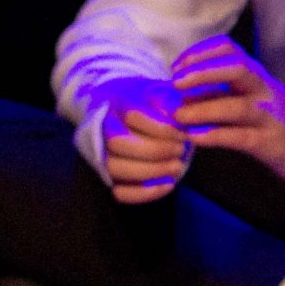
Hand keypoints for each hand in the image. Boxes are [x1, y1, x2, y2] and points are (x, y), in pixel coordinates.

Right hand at [98, 75, 191, 203]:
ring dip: (151, 171)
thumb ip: (170, 100)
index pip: (132, 115)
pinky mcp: (109, 178)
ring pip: (115, 168)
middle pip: (117, 142)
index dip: (161, 127)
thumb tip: (178, 114)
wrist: (131, 115)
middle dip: (155, 149)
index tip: (183, 132)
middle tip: (181, 150)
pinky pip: (120, 193)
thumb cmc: (152, 103)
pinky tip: (168, 185)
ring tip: (178, 166)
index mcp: (116, 103)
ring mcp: (101, 156)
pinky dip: (144, 194)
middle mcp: (101, 129)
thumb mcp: (163, 91)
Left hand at [170, 36, 284, 187]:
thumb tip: (172, 91)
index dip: (199, 54)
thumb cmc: (269, 116)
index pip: (228, 49)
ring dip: (204, 109)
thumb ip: (216, 90)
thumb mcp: (249, 95)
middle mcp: (262, 89)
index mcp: (254, 74)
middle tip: (175, 84)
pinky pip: (240, 137)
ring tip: (178, 116)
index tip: (176, 68)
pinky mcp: (268, 142)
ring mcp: (268, 115)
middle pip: (236, 69)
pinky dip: (215, 136)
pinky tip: (195, 137)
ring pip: (237, 106)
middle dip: (202, 73)